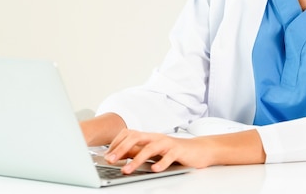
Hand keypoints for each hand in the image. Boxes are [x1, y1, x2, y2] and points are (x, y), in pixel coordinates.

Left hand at [104, 128, 265, 172]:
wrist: (199, 150)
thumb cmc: (174, 151)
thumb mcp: (153, 151)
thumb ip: (138, 152)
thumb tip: (119, 156)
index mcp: (148, 136)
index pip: (128, 134)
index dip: (116, 143)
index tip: (106, 155)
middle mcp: (156, 137)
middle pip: (135, 138)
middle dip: (121, 149)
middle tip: (110, 160)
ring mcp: (167, 143)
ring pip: (150, 148)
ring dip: (137, 159)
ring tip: (127, 170)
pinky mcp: (178, 151)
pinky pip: (169, 156)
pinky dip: (161, 163)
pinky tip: (155, 169)